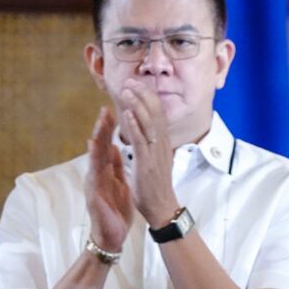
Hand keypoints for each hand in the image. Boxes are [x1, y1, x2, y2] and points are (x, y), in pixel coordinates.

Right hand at [84, 107, 133, 252]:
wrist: (112, 236)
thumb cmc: (115, 211)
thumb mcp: (119, 184)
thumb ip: (115, 166)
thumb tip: (113, 146)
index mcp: (105, 171)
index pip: (106, 146)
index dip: (110, 129)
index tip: (115, 111)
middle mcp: (97, 174)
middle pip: (99, 147)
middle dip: (102, 128)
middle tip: (106, 107)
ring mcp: (93, 182)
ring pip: (95, 156)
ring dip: (97, 137)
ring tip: (100, 121)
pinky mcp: (93, 193)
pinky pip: (94, 174)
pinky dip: (94, 159)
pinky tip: (92, 146)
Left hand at [115, 81, 179, 227]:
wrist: (162, 207)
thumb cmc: (155, 185)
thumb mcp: (156, 159)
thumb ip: (150, 143)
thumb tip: (144, 130)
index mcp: (162, 143)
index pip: (158, 113)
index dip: (148, 97)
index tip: (137, 84)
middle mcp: (161, 144)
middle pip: (155, 113)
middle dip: (142, 95)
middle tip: (130, 81)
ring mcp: (155, 153)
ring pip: (148, 123)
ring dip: (137, 105)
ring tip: (127, 90)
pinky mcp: (146, 163)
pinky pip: (140, 141)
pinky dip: (134, 125)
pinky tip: (126, 113)